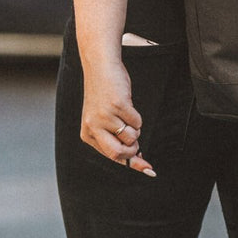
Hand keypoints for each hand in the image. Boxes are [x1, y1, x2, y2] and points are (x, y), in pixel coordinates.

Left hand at [79, 59, 155, 175]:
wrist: (101, 67)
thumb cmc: (104, 95)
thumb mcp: (103, 119)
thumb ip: (114, 138)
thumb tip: (138, 157)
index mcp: (88, 133)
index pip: (112, 157)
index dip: (131, 163)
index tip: (148, 169)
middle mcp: (94, 127)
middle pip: (118, 153)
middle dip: (133, 150)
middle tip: (136, 141)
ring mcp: (105, 116)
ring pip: (131, 136)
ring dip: (135, 129)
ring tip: (126, 115)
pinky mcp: (117, 105)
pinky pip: (137, 121)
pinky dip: (137, 117)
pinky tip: (128, 106)